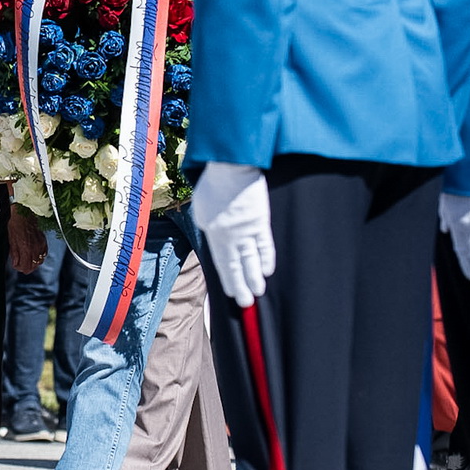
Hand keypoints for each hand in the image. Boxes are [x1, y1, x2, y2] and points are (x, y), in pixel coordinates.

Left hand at [7, 205, 46, 273]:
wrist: (25, 213)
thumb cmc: (17, 224)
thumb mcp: (12, 240)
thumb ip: (14, 254)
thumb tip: (15, 263)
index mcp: (26, 249)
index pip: (26, 267)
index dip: (20, 268)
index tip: (16, 265)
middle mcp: (35, 248)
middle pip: (33, 266)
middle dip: (26, 267)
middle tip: (20, 264)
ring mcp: (41, 245)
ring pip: (39, 261)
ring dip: (33, 262)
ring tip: (26, 259)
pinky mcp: (44, 241)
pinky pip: (44, 254)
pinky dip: (39, 256)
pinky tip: (33, 253)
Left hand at [193, 162, 274, 306]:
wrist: (231, 166)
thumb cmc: (214, 182)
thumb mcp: (202, 206)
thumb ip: (208, 225)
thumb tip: (215, 238)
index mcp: (213, 231)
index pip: (221, 262)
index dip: (228, 279)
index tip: (231, 292)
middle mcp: (229, 235)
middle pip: (236, 265)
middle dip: (241, 285)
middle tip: (245, 303)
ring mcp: (246, 229)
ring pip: (251, 259)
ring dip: (254, 277)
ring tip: (257, 292)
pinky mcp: (260, 221)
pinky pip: (265, 245)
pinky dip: (266, 258)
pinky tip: (267, 270)